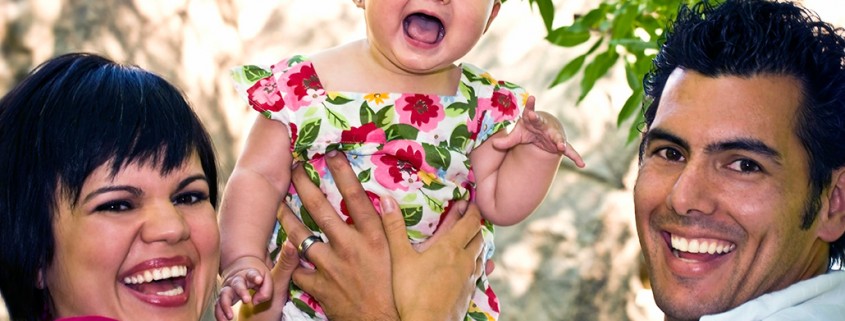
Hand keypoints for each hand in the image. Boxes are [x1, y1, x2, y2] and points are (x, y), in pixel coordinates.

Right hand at [215, 255, 274, 319]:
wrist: (239, 268)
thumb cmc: (255, 277)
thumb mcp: (265, 278)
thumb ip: (266, 289)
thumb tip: (255, 302)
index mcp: (249, 274)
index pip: (252, 274)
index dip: (255, 277)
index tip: (259, 280)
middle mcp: (236, 280)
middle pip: (237, 284)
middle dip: (241, 292)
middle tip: (247, 301)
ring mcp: (228, 288)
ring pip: (224, 295)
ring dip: (226, 306)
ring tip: (230, 316)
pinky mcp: (222, 297)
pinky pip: (218, 305)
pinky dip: (219, 313)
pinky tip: (222, 320)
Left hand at [281, 151, 397, 320]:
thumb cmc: (394, 288)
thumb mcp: (399, 254)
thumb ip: (392, 225)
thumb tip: (386, 197)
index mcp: (373, 238)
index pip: (355, 198)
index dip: (343, 173)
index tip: (332, 154)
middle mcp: (350, 247)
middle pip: (321, 209)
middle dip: (305, 185)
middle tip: (295, 168)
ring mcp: (331, 266)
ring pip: (300, 235)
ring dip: (287, 216)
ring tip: (278, 202)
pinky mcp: (319, 285)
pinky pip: (296, 269)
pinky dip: (288, 260)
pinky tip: (281, 249)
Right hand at [380, 197, 485, 320]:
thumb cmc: (412, 292)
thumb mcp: (399, 258)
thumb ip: (394, 228)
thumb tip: (386, 199)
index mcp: (451, 248)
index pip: (470, 222)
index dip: (472, 210)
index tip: (470, 202)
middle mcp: (465, 260)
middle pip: (478, 237)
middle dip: (475, 225)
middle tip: (469, 218)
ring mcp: (470, 278)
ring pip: (480, 255)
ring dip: (477, 244)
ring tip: (471, 239)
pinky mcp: (469, 293)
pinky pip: (479, 273)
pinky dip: (477, 264)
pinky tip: (472, 268)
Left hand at [492, 95, 585, 167]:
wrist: (543, 129)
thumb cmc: (529, 129)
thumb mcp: (517, 134)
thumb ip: (506, 141)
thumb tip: (493, 144)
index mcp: (533, 120)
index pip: (530, 112)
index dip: (531, 106)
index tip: (532, 97)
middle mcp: (545, 126)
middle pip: (543, 124)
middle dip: (541, 122)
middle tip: (536, 118)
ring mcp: (554, 135)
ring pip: (557, 138)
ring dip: (559, 141)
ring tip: (561, 146)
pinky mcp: (560, 144)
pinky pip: (570, 151)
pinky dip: (576, 157)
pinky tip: (582, 164)